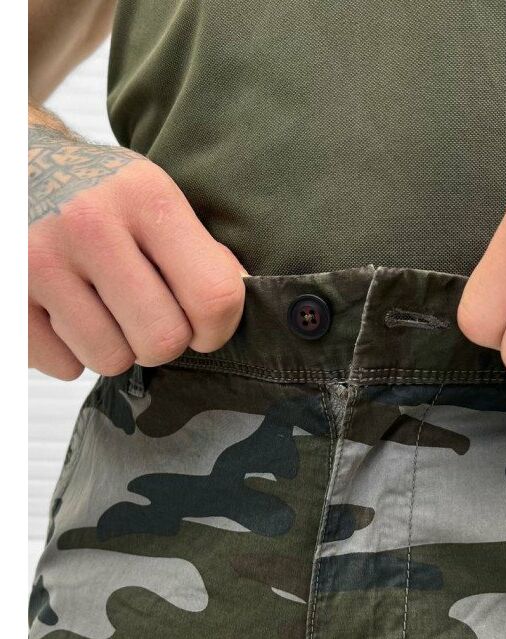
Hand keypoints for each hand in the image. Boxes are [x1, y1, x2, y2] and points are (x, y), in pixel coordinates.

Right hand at [28, 124, 245, 379]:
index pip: (214, 297)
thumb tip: (243, 302)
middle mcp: (89, 223)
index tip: (203, 325)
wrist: (16, 165)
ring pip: (111, 360)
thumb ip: (202, 252)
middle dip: (163, 342)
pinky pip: (64, 367)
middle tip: (149, 317)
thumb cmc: (99, 195)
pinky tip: (65, 313)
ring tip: (102, 309)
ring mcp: (39, 259)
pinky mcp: (7, 293)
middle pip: (162, 340)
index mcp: (145, 196)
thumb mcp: (154, 198)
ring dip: (116, 348)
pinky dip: (71, 352)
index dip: (218, 327)